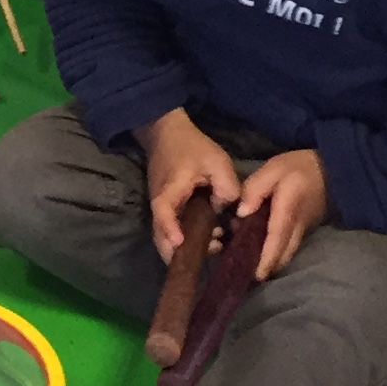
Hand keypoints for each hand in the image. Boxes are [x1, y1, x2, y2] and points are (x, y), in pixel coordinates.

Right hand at [138, 108, 240, 260]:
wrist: (166, 133)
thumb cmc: (191, 146)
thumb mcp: (216, 160)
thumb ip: (227, 186)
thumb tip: (227, 210)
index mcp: (171, 188)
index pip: (163, 210)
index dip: (170, 228)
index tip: (181, 243)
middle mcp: (160, 201)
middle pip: (159, 235)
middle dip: (180, 253)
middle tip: (212, 251)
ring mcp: (161, 207)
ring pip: (165, 237)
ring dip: (186, 248)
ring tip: (217, 244)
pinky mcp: (167, 209)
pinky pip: (172, 230)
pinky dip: (187, 239)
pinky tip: (211, 235)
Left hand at [237, 147, 328, 277]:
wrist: (331, 169)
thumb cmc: (299, 167)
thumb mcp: (273, 169)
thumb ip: (255, 189)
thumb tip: (241, 213)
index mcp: (288, 210)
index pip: (277, 239)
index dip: (267, 258)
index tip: (257, 275)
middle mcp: (298, 225)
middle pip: (283, 253)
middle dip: (268, 267)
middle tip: (247, 276)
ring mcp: (303, 229)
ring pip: (288, 253)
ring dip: (273, 262)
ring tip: (253, 267)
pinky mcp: (304, 229)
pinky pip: (290, 246)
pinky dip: (277, 253)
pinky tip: (262, 252)